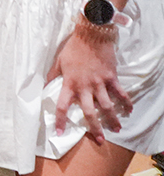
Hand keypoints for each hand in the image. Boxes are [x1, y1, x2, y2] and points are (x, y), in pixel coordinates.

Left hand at [51, 21, 133, 141]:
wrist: (91, 35)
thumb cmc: (73, 48)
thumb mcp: (58, 62)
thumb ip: (53, 75)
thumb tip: (45, 86)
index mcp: (69, 83)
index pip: (62, 105)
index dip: (60, 120)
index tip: (59, 132)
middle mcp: (85, 86)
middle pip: (89, 112)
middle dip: (95, 127)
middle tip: (100, 140)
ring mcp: (100, 83)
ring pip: (107, 106)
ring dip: (113, 119)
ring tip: (116, 129)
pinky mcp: (111, 77)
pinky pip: (120, 92)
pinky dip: (126, 102)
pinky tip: (129, 110)